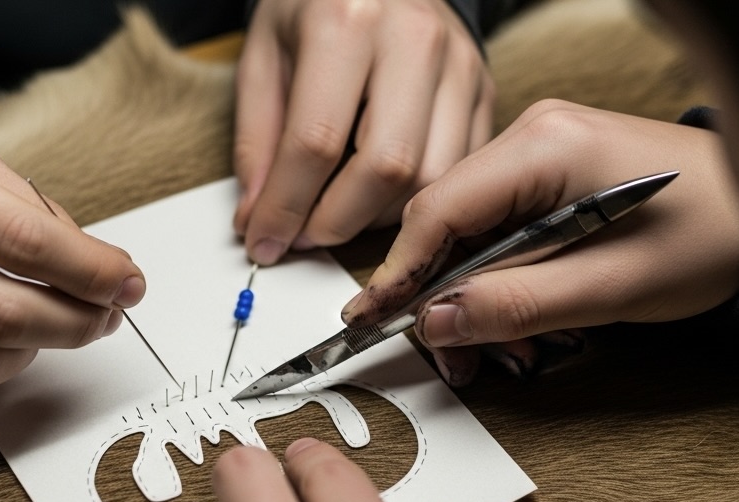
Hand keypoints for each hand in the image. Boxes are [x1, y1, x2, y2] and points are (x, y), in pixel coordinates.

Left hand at [234, 0, 494, 264]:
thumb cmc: (313, 9)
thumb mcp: (262, 59)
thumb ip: (257, 142)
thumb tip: (258, 222)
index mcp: (346, 22)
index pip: (317, 141)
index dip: (286, 207)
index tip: (264, 241)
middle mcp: (413, 40)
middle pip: (386, 167)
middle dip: (338, 222)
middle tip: (304, 237)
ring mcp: (458, 65)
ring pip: (431, 178)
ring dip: (378, 217)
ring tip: (338, 213)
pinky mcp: (482, 88)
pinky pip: (457, 170)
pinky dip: (415, 200)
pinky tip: (377, 197)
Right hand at [341, 99, 738, 384]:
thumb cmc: (713, 238)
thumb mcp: (614, 285)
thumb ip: (519, 304)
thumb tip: (436, 322)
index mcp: (545, 146)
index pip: (438, 209)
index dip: (399, 273)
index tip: (370, 321)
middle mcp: (533, 136)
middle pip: (447, 222)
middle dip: (441, 298)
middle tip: (454, 362)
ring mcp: (540, 154)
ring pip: (469, 234)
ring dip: (474, 297)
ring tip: (501, 352)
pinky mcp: (549, 177)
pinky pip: (499, 233)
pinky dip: (499, 282)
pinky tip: (519, 321)